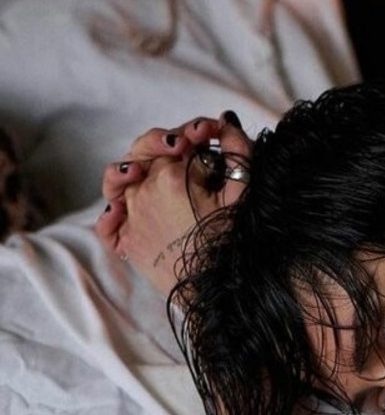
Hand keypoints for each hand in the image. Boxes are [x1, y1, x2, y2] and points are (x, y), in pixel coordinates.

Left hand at [95, 114, 252, 295]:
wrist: (221, 293)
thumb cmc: (236, 244)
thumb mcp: (244, 193)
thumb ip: (237, 150)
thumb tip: (225, 121)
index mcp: (172, 176)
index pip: (184, 141)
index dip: (202, 135)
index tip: (216, 135)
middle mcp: (144, 191)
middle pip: (149, 152)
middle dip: (171, 142)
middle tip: (194, 145)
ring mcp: (132, 216)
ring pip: (121, 179)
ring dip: (136, 167)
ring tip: (152, 169)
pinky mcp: (129, 242)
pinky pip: (109, 222)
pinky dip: (113, 212)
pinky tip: (124, 207)